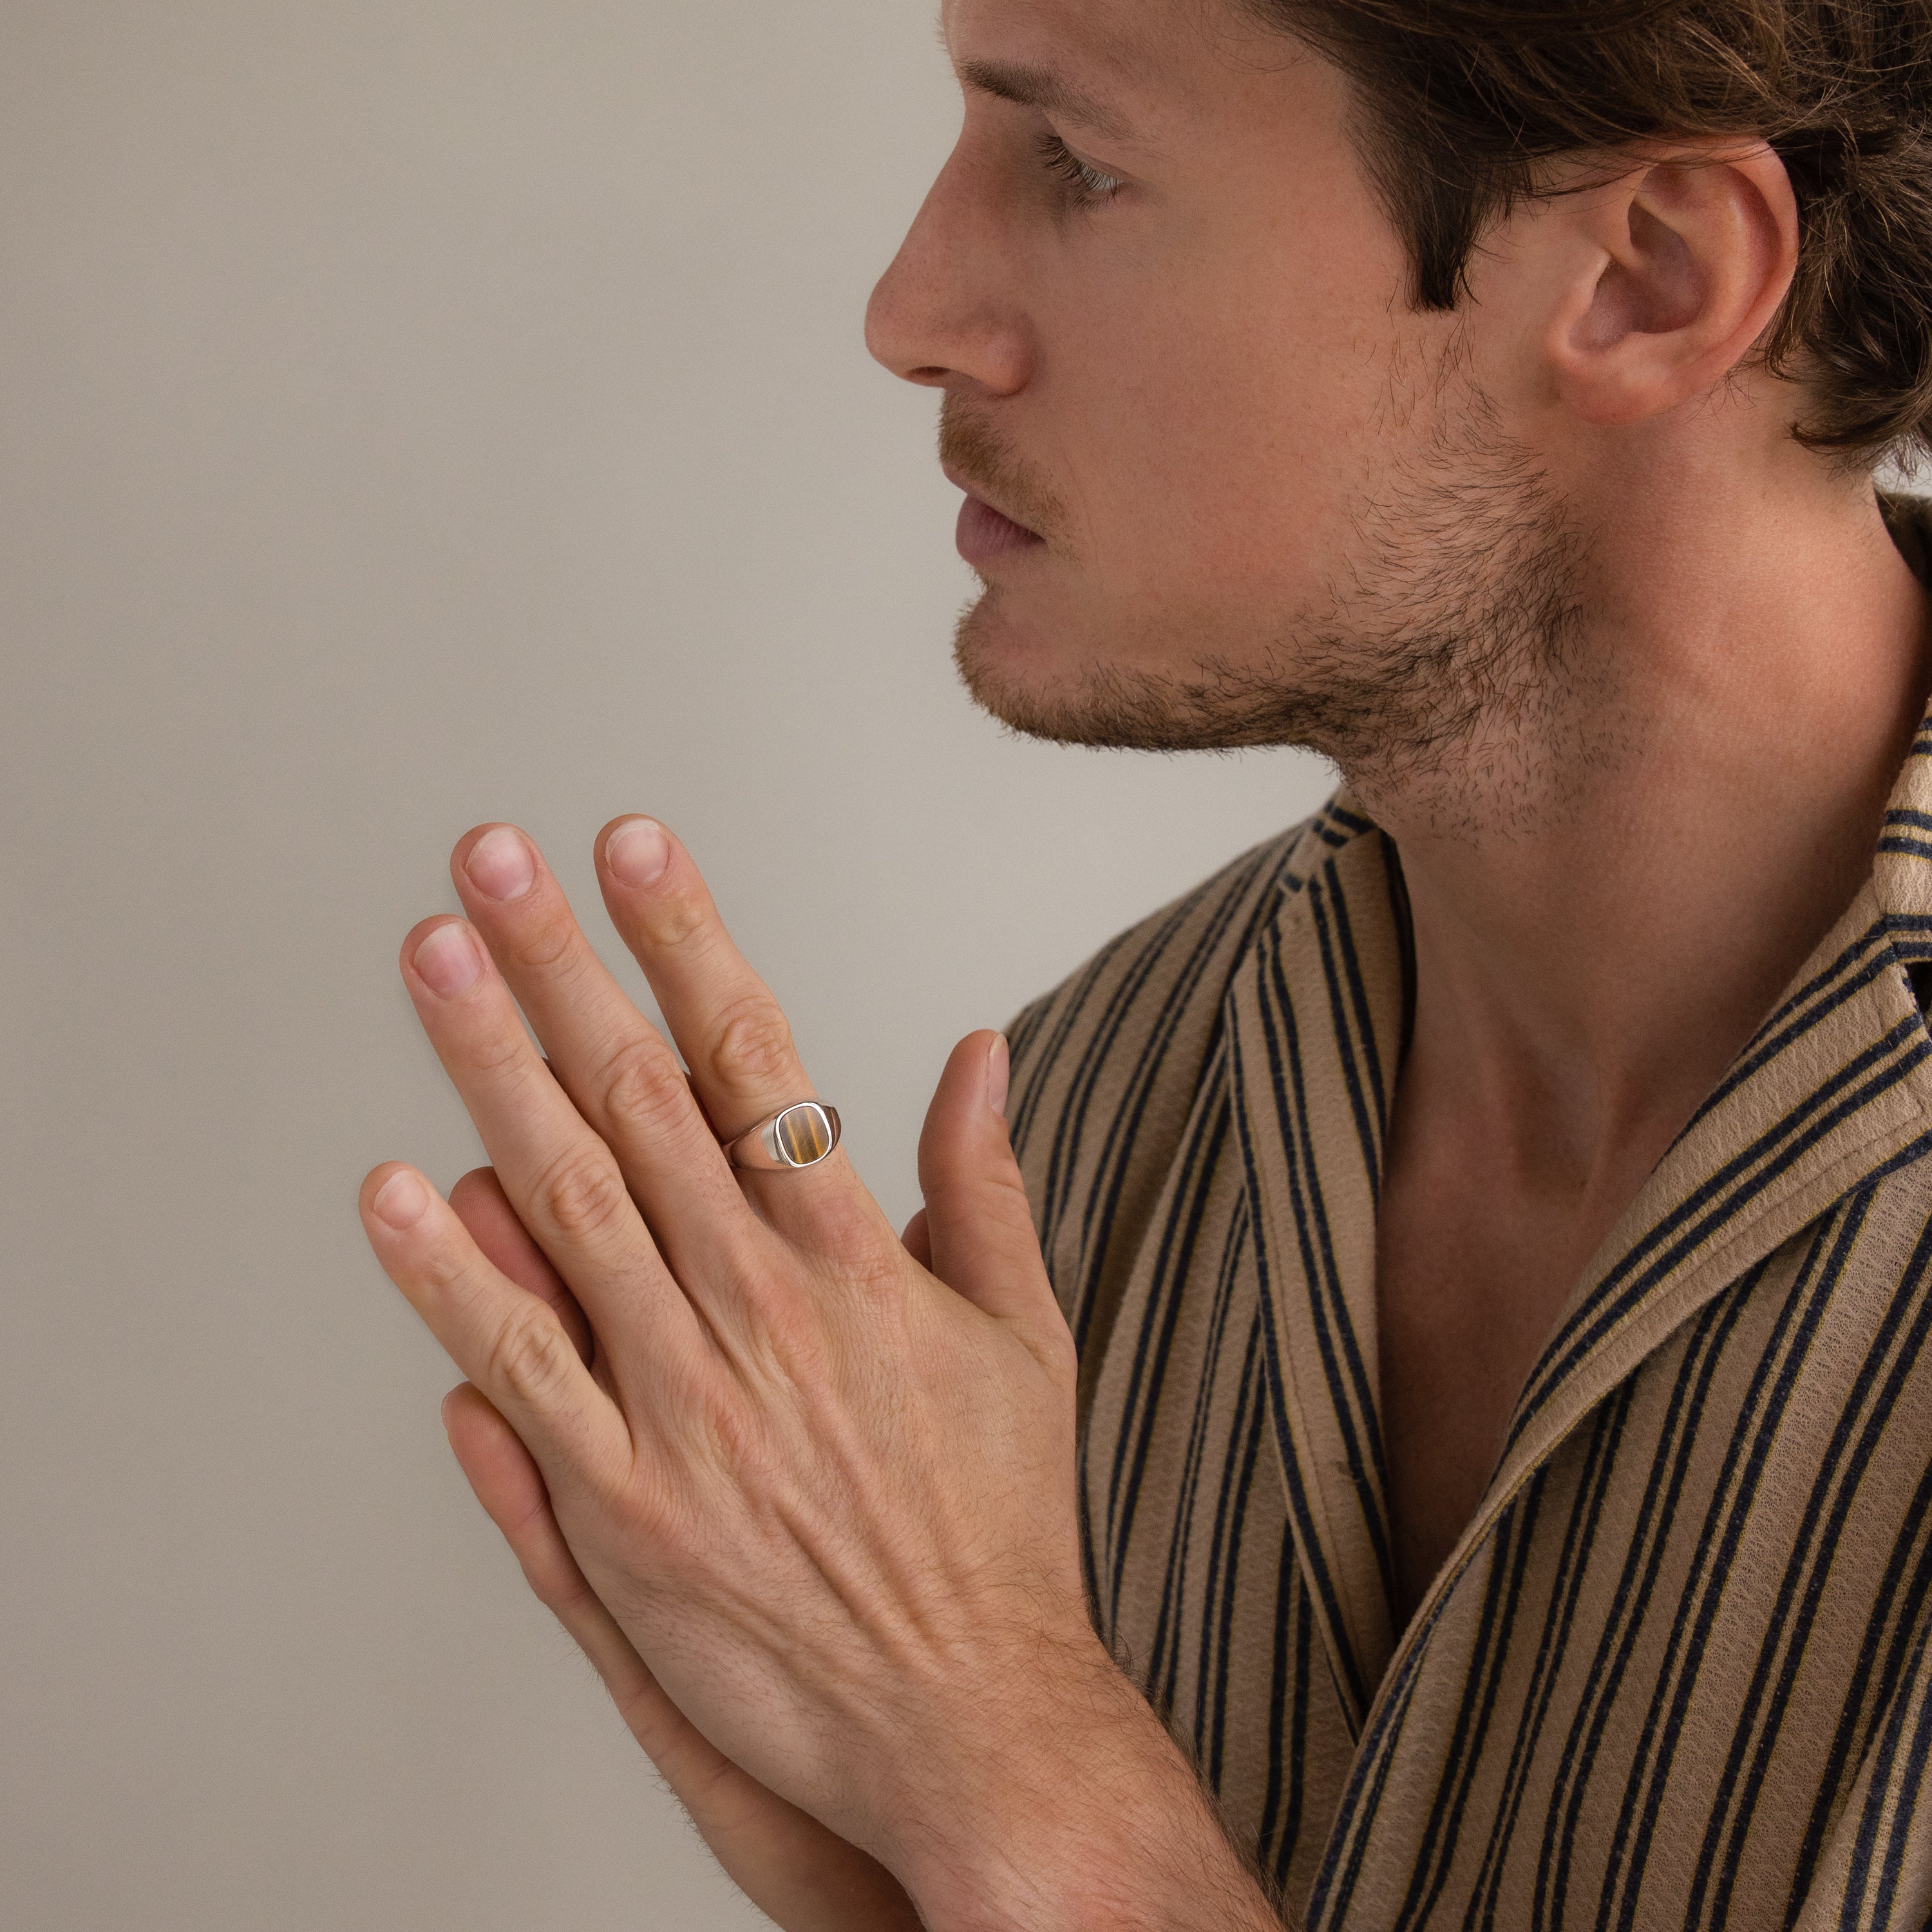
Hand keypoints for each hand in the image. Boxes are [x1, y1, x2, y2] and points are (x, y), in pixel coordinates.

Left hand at [358, 817, 1098, 1909]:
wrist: (968, 1714)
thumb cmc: (997, 1522)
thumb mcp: (1024, 1333)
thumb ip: (982, 1181)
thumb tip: (974, 1049)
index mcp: (855, 1258)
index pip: (756, 1057)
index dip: (685, 936)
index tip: (632, 842)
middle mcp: (759, 1309)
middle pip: (636, 1097)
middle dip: (557, 961)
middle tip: (488, 856)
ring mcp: (682, 1402)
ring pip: (561, 1200)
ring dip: (487, 1067)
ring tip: (431, 959)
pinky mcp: (622, 1500)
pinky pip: (517, 1365)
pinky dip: (447, 1274)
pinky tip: (396, 1188)